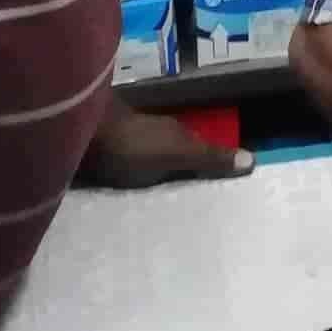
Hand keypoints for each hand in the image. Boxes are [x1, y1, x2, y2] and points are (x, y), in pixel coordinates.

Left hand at [81, 99, 252, 190]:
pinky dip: (137, 178)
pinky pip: (130, 169)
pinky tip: (136, 190)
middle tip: (200, 196)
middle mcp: (156, 134)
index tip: (228, 182)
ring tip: (168, 199)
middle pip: (178, 154)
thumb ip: (209, 159)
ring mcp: (130, 143)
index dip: (215, 162)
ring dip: (160, 174)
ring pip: (153, 160)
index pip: (202, 150)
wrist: (78, 132)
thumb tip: (253, 159)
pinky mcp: (108, 155)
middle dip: (187, 170)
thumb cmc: (132, 145)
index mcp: (176, 134)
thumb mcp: (176, 154)